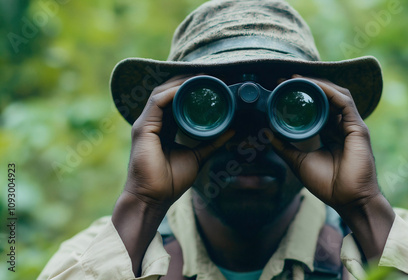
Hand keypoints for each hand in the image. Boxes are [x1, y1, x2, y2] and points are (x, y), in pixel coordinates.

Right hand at [124, 74, 233, 207]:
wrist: (154, 198)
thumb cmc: (171, 181)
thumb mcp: (197, 156)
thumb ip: (212, 142)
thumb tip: (232, 130)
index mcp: (164, 127)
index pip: (176, 100)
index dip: (192, 89)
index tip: (212, 83)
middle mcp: (153, 122)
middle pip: (169, 92)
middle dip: (188, 81)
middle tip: (210, 74)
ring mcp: (146, 123)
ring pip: (162, 93)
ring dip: (181, 82)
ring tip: (201, 76)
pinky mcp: (143, 128)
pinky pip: (157, 103)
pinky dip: (172, 92)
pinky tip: (186, 87)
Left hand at [269, 75, 394, 259]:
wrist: (348, 200)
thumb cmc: (327, 185)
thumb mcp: (297, 161)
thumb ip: (283, 146)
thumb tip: (265, 132)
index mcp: (330, 133)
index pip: (317, 107)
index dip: (301, 97)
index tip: (281, 89)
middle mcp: (341, 126)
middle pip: (326, 97)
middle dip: (307, 85)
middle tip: (285, 80)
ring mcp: (351, 125)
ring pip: (336, 94)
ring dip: (317, 84)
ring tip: (297, 79)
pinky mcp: (358, 128)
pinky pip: (344, 102)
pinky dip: (329, 91)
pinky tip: (314, 86)